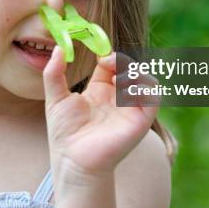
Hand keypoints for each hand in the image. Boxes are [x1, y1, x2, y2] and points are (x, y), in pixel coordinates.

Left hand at [42, 46, 159, 175]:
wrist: (73, 159)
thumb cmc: (64, 133)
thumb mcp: (55, 97)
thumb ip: (54, 72)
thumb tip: (57, 48)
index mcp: (99, 91)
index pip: (110, 65)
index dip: (107, 55)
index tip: (98, 53)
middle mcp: (117, 98)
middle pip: (129, 68)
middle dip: (122, 60)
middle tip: (108, 61)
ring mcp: (130, 108)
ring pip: (145, 79)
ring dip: (135, 72)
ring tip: (117, 76)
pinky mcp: (141, 120)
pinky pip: (154, 97)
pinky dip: (145, 87)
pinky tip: (125, 89)